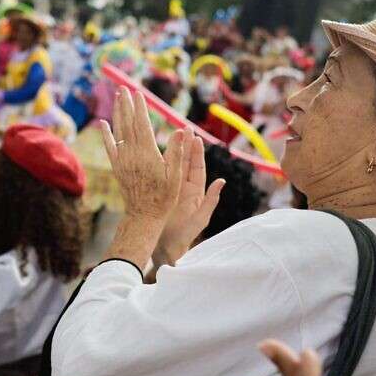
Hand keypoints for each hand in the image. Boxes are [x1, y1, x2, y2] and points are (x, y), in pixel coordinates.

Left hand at [100, 86, 186, 221]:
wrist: (144, 215)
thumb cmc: (164, 196)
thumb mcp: (176, 175)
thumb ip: (177, 151)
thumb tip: (181, 130)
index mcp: (148, 154)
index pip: (142, 125)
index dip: (140, 108)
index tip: (139, 93)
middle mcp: (132, 154)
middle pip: (128, 124)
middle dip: (126, 104)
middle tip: (124, 88)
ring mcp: (122, 160)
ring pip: (118, 131)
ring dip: (117, 113)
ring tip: (117, 97)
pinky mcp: (117, 167)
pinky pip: (109, 147)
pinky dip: (106, 134)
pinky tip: (103, 123)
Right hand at [153, 129, 224, 263]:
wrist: (164, 247)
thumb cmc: (184, 236)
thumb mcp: (200, 218)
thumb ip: (211, 200)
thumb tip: (222, 181)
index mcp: (195, 192)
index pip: (196, 168)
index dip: (196, 153)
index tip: (196, 138)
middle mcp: (182, 188)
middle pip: (184, 162)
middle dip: (185, 146)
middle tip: (184, 128)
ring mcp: (169, 189)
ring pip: (171, 166)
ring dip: (172, 150)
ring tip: (171, 134)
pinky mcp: (159, 191)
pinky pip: (159, 175)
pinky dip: (158, 163)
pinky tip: (153, 150)